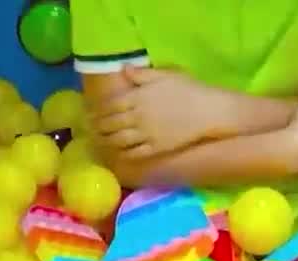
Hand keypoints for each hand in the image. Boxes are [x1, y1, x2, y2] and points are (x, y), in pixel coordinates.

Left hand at [91, 67, 222, 158]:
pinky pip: (134, 153)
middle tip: (89, 129)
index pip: (110, 105)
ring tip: (99, 141)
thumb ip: (142, 73)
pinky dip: (122, 153)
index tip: (89, 112)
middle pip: (110, 124)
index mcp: (138, 97)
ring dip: (106, 141)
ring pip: (118, 140)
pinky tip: (117, 153)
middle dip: (97, 127)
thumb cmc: (188, 90)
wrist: (208, 111)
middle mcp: (137, 116)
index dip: (97, 110)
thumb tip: (124, 69)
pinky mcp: (156, 148)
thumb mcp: (165, 75)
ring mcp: (146, 134)